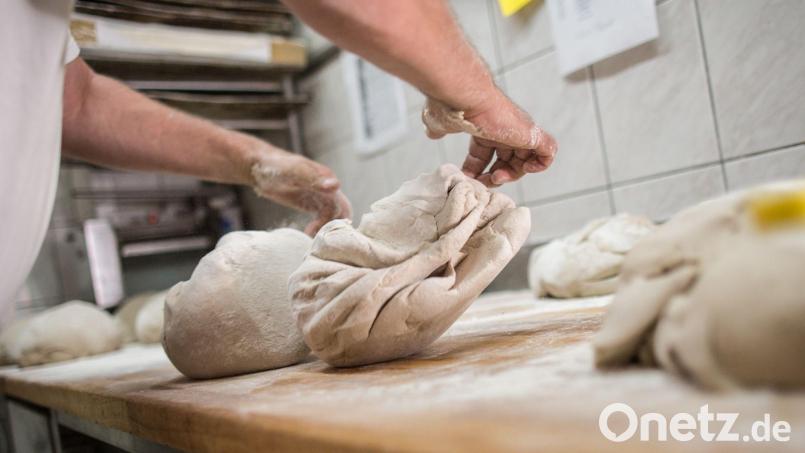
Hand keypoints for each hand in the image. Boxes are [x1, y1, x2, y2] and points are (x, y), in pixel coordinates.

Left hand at [250, 147, 351, 235]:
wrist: (260, 168)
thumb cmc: (276, 165)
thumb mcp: (294, 171)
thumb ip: (314, 179)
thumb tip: (335, 186)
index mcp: (327, 178)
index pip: (340, 204)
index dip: (333, 220)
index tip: (316, 229)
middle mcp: (328, 188)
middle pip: (341, 212)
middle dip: (334, 227)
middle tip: (317, 237)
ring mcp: (320, 196)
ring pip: (334, 216)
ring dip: (326, 229)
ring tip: (310, 237)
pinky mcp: (311, 204)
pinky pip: (323, 218)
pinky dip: (319, 228)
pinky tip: (308, 234)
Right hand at [421, 94, 556, 186]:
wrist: (465, 95)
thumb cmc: (453, 107)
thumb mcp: (440, 122)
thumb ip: (438, 129)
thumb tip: (432, 133)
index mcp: (485, 127)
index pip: (486, 153)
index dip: (477, 169)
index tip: (466, 177)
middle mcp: (504, 128)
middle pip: (507, 160)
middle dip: (496, 175)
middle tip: (483, 181)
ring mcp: (518, 131)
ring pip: (525, 160)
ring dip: (512, 174)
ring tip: (496, 177)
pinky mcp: (531, 134)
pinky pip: (547, 152)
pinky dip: (540, 165)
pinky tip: (524, 168)